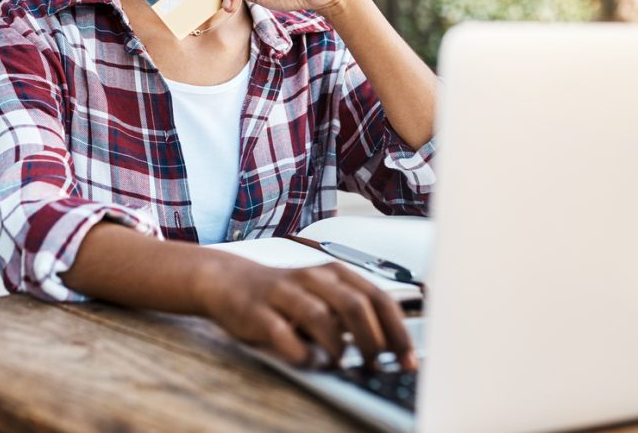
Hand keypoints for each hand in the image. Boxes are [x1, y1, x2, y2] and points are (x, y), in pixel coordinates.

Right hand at [197, 255, 416, 370]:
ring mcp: (284, 294)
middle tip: (377, 365)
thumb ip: (352, 315)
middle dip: (373, 341)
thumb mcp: (322, 295)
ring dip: (339, 348)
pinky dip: (302, 355)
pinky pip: (284, 336)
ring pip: (322, 318)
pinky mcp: (258, 312)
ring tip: (343, 364)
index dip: (397, 331)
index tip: (409, 359)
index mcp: (334, 273)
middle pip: (355, 306)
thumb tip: (392, 348)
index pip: (377, 298)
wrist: (228, 280)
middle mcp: (312, 278)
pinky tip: (309, 362)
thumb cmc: (284, 294)